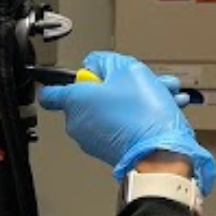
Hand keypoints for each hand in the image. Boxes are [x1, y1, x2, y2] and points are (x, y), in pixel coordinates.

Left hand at [38, 51, 215, 193]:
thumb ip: (105, 62)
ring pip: (110, 110)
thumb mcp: (127, 70)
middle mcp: (77, 123)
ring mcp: (91, 140)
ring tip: (163, 91)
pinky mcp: (107, 151)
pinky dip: (137, 117)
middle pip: (91, 97)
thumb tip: (95, 64)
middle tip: (141, 80)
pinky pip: (119, 126)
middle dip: (118, 85)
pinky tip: (165, 106)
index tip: (74, 79)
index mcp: (74, 101)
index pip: (50, 94)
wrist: (159, 153)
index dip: (62, 82)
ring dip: (134, 99)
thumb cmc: (142, 114)